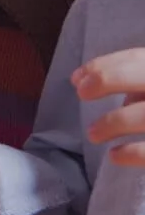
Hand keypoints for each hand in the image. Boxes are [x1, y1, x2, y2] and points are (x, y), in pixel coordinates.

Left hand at [74, 49, 144, 164]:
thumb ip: (140, 80)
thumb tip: (100, 86)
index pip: (138, 58)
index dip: (103, 65)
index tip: (76, 79)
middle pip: (143, 74)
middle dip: (108, 79)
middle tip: (82, 93)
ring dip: (113, 122)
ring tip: (93, 133)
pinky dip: (132, 153)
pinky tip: (115, 156)